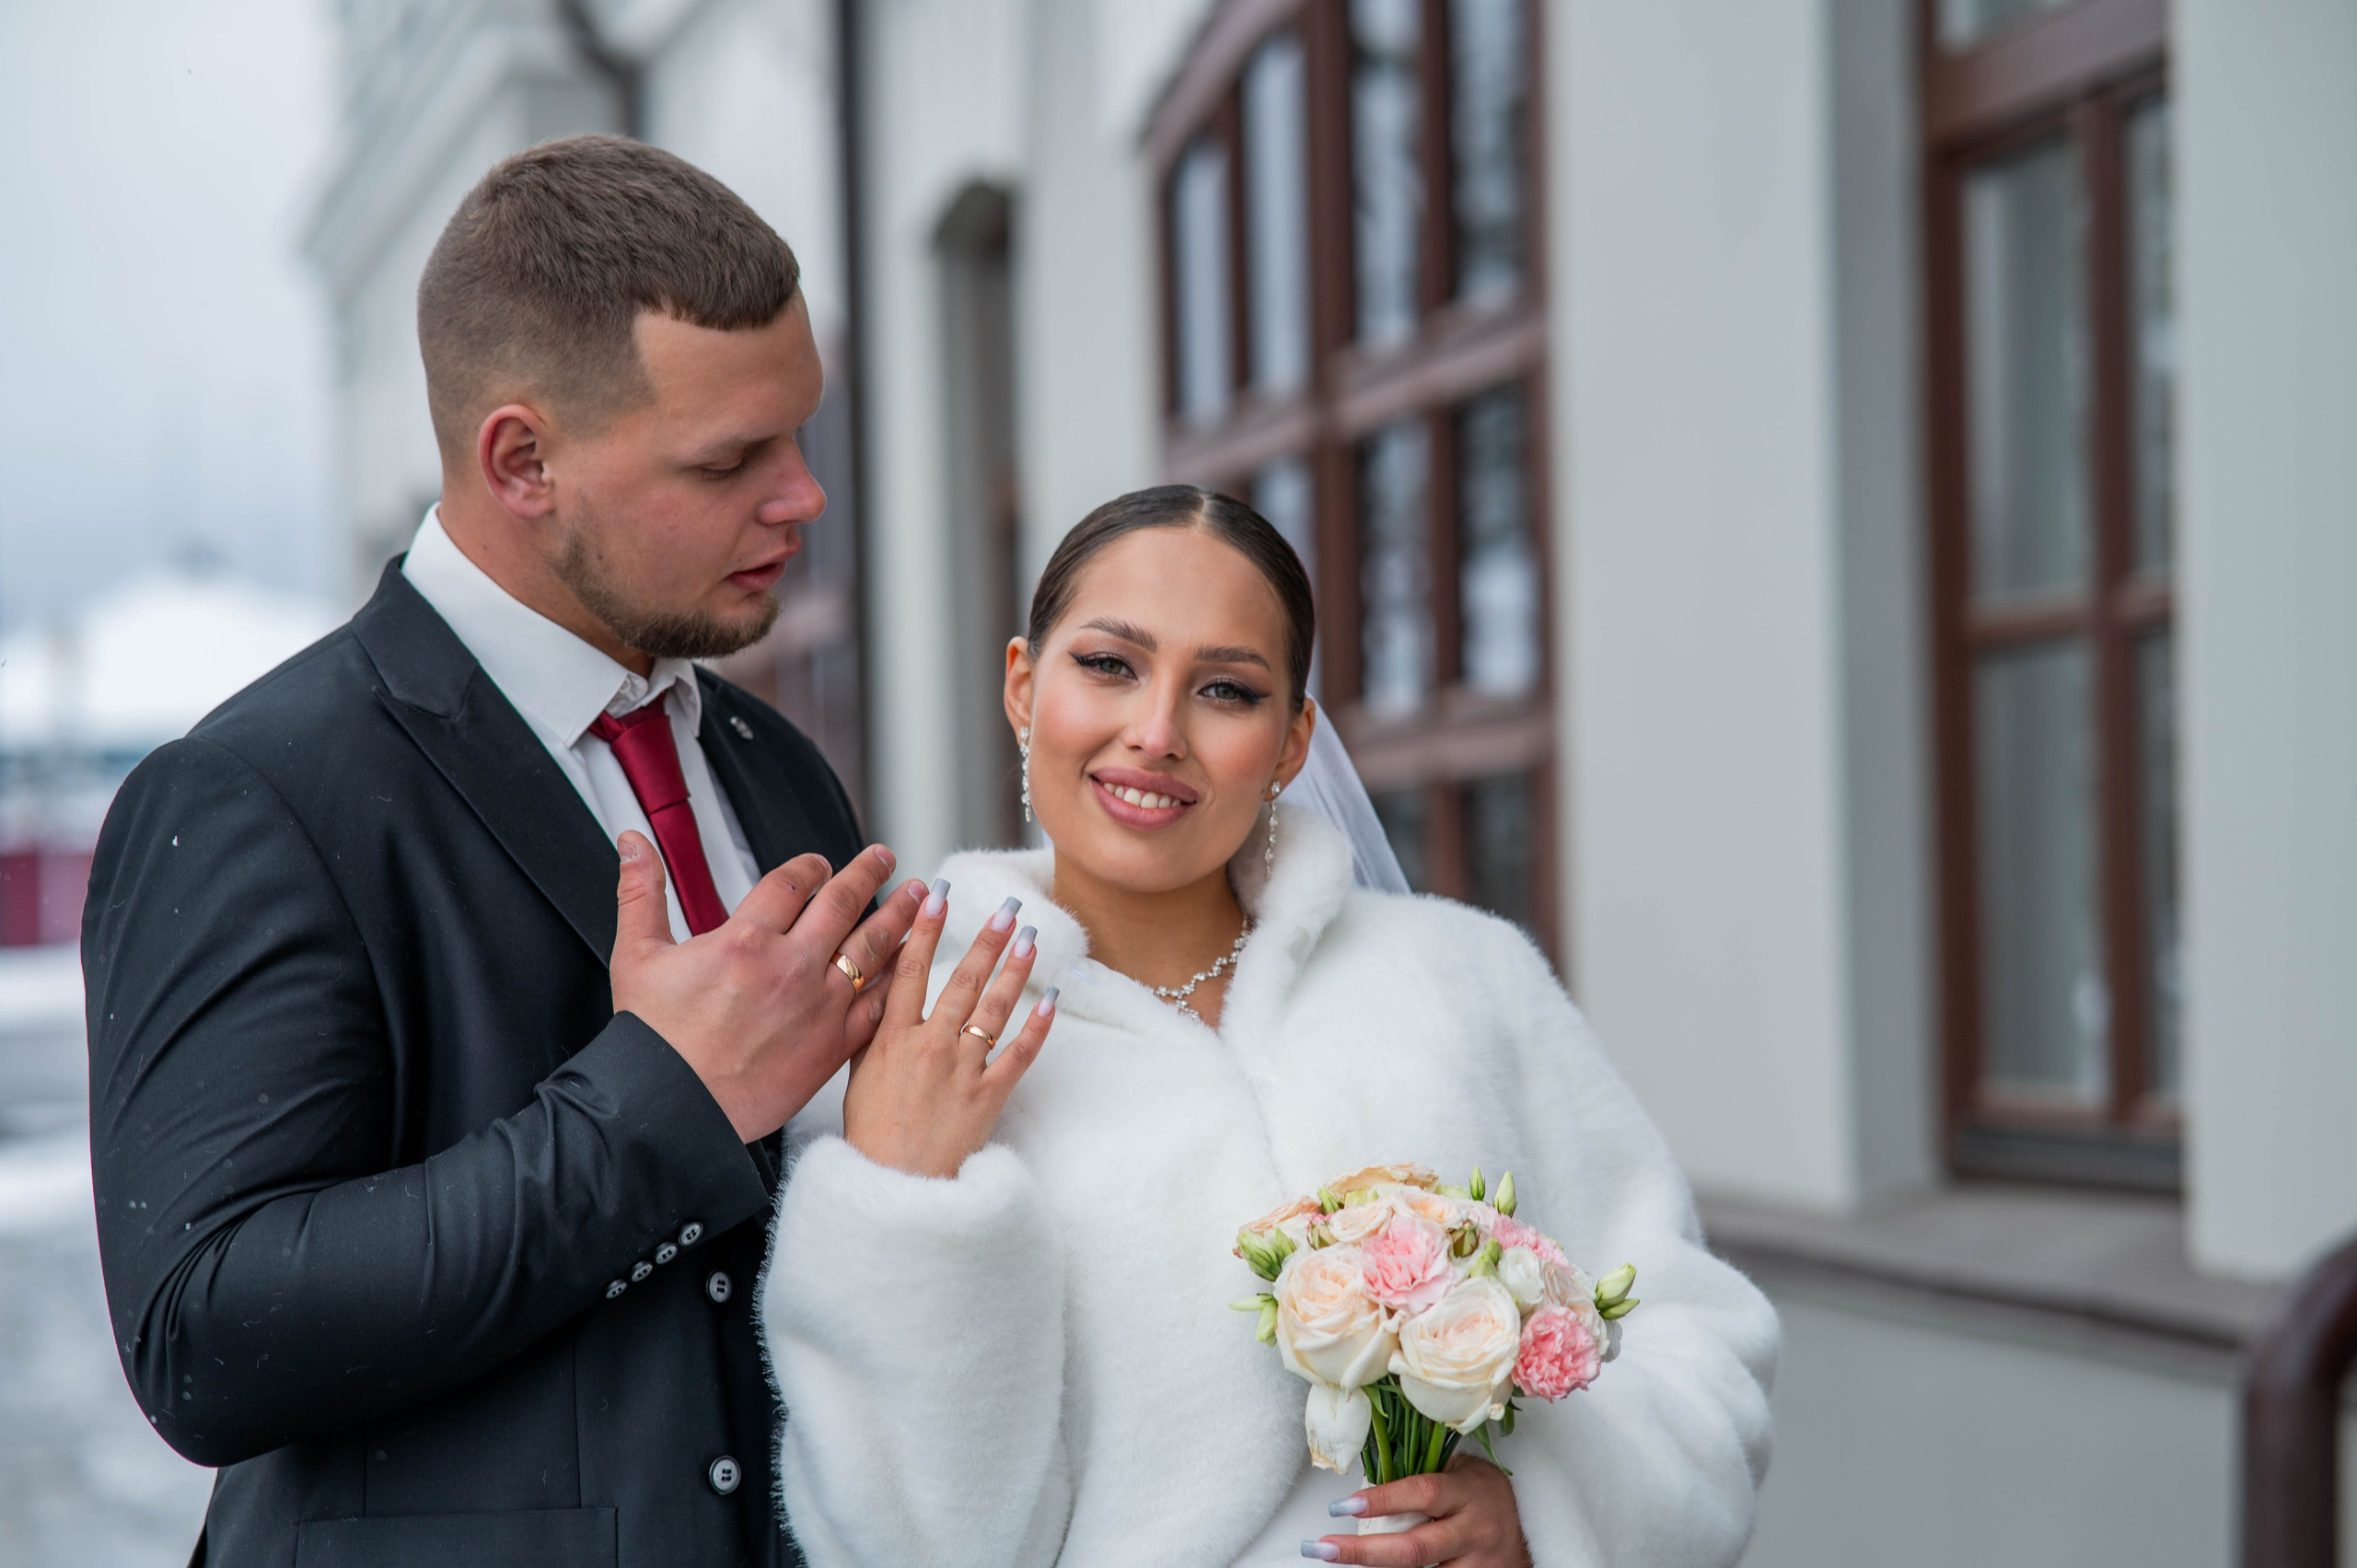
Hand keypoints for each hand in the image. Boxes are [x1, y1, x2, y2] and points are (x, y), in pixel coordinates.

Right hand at [611, 832, 926, 1141]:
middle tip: (885, 859)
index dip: (811, 866)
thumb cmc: (655, 1043)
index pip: (792, 882)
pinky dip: (898, 977)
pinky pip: (878, 1002)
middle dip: (868, 874)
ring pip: (872, 946)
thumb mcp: (637, 956)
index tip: (820, 864)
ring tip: (917, 896)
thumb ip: (641, 892)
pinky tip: (910, 963)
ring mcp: (818, 1005)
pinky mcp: (833, 1044)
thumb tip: (633, 845)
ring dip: (898, 915)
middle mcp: (790, 967)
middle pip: (843, 903)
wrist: (674, 1109)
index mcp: (745, 940)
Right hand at [841, 880, 1056, 1178]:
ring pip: (994, 1009)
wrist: (894, 1187)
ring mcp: (962, 1071)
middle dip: (985, 940)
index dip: (924, 930)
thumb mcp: (858, 1074)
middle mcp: (929, 1048)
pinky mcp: (989, 1096)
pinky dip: (1038, 1027)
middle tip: (1006, 907)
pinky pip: (1019, 1055)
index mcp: (892, 1040)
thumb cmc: (873, 1135)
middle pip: (961, 982)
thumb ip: (872, 1029)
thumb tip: (879, 987)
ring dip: (1015, 970)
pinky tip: (1053, 1000)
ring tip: (1031, 938)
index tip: (936, 895)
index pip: (910, 972)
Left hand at [1309, 1454, 1530, 1567]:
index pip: (1422, 1493)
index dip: (1383, 1499)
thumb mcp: (1457, 1474)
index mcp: (1467, 1492)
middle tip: (1324, 1547)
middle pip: (1415, 1549)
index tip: (1344, 1504)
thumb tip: (1365, 1482)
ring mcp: (1476, 1564)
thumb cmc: (1481, 1493)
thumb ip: (1421, 1478)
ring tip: (1340, 1558)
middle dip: (1364, 1551)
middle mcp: (1474, 1530)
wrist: (1524, 1527)